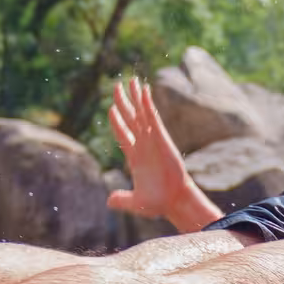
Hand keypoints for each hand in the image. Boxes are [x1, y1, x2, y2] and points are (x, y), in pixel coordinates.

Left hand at [105, 76, 196, 223]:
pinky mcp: (161, 137)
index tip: (112, 110)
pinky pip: (152, 116)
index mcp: (134, 157)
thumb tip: (109, 202)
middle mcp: (142, 145)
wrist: (174, 200)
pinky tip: (144, 90)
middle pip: (130, 118)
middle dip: (123, 102)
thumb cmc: (157, 203)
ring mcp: (151, 139)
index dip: (117, 122)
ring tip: (131, 80)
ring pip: (141, 113)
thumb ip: (122, 200)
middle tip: (117, 86)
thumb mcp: (135, 202)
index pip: (122, 135)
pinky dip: (147, 103)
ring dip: (135, 97)